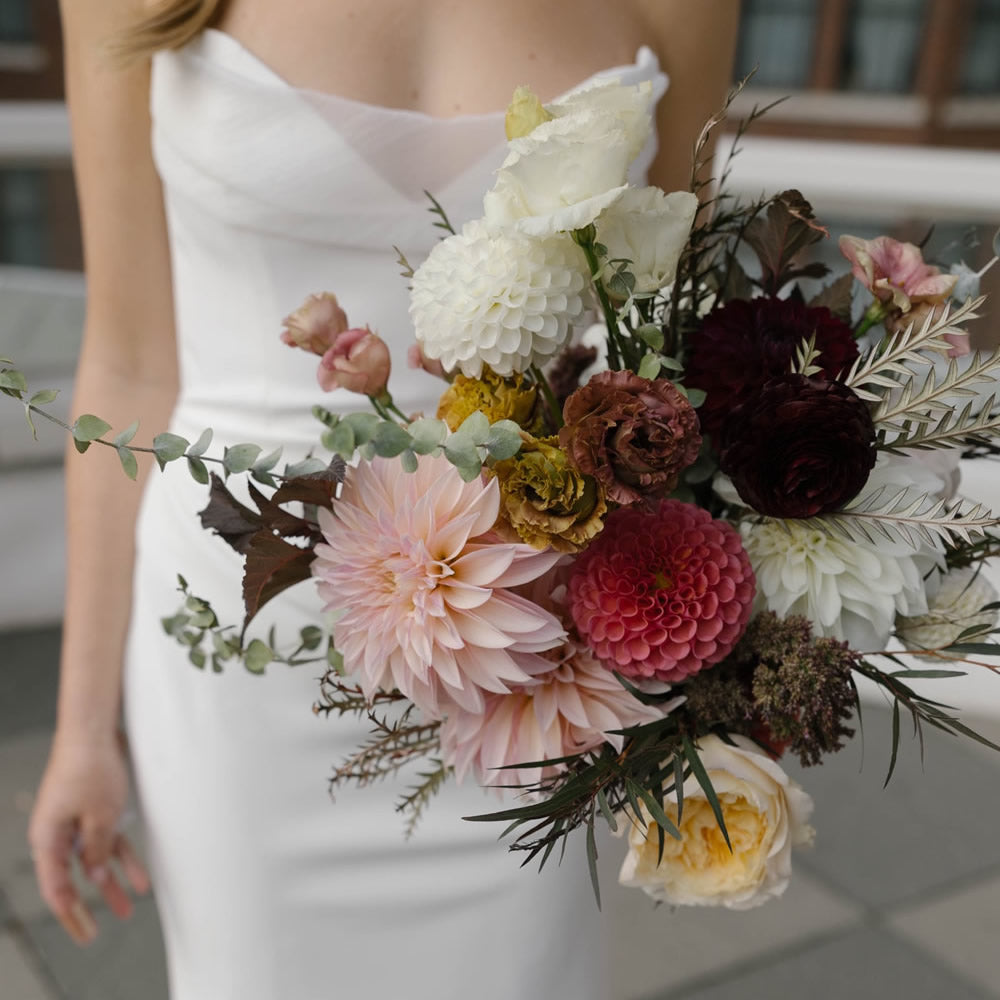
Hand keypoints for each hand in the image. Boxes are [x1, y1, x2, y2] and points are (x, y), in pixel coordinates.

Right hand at [28, 731, 149, 944]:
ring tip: (129, 909)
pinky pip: (108, 842)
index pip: (56, 887)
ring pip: (94, 862)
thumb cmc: (89, 767)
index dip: (70, 913)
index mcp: (48, 838)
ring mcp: (76, 823)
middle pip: (72, 879)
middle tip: (95, 935)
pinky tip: (141, 877)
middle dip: (88, 907)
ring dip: (112, 885)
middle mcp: (58, 834)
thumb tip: (97, 876)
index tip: (85, 933)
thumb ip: (97, 849)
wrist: (94, 730)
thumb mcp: (98, 815)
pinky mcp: (94, 812)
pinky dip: (123, 859)